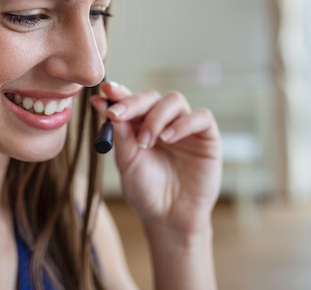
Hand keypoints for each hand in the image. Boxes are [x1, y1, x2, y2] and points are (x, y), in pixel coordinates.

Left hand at [91, 81, 222, 236]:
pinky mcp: (207, 137)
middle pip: (151, 96)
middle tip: (117, 114)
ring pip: (174, 101)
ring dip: (156, 117)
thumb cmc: (145, 191)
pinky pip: (201, 117)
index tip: (103, 93)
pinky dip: (184, 123)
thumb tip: (107, 107)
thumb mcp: (128, 163)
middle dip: (133, 102)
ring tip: (145, 141)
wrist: (169, 218)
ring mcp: (185, 127)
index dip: (118, 94)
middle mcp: (162, 121)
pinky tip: (168, 138)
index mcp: (140, 124)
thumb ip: (121, 136)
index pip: (130, 100)